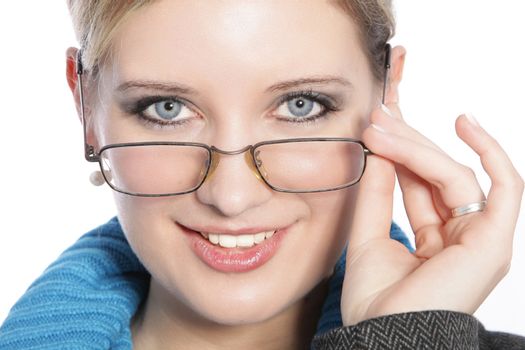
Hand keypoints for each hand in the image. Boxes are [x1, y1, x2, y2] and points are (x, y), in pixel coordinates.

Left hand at [340, 102, 523, 325]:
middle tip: (377, 115)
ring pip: (455, 175)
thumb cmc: (376, 301)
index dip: (401, 150)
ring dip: (418, 147)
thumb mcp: (368, 235)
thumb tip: (378, 150)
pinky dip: (490, 153)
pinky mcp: (493, 241)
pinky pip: (505, 187)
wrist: (382, 338)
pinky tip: (464, 124)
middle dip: (406, 142)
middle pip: (436, 175)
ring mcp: (480, 239)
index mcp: (434, 240)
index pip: (420, 183)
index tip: (379, 121)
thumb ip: (377, 193)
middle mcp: (461, 237)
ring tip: (383, 125)